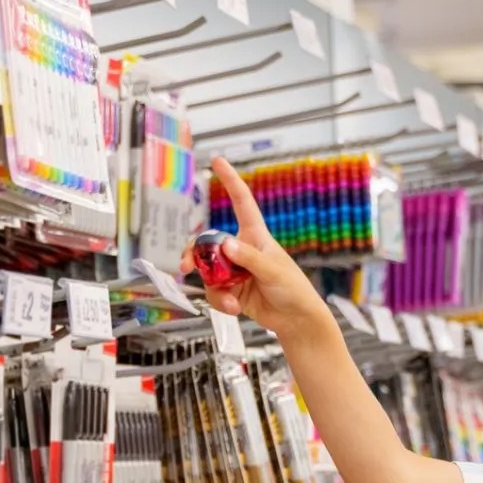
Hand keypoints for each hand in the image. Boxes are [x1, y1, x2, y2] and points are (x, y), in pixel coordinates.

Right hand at [180, 158, 330, 336]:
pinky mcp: (232, 291)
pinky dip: (220, 301)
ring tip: (229, 300)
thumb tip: (226, 244)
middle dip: (195, 256)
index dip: (230, 181)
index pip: (242, 203)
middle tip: (185, 266)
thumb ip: (249, 258)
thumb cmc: (294, 290)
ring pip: (208, 271)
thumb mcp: (273, 271)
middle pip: (209, 244)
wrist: (296, 320)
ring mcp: (235, 271)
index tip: (218, 162)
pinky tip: (234, 307)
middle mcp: (242, 250)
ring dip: (213, 287)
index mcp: (255, 236)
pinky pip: (214, 291)